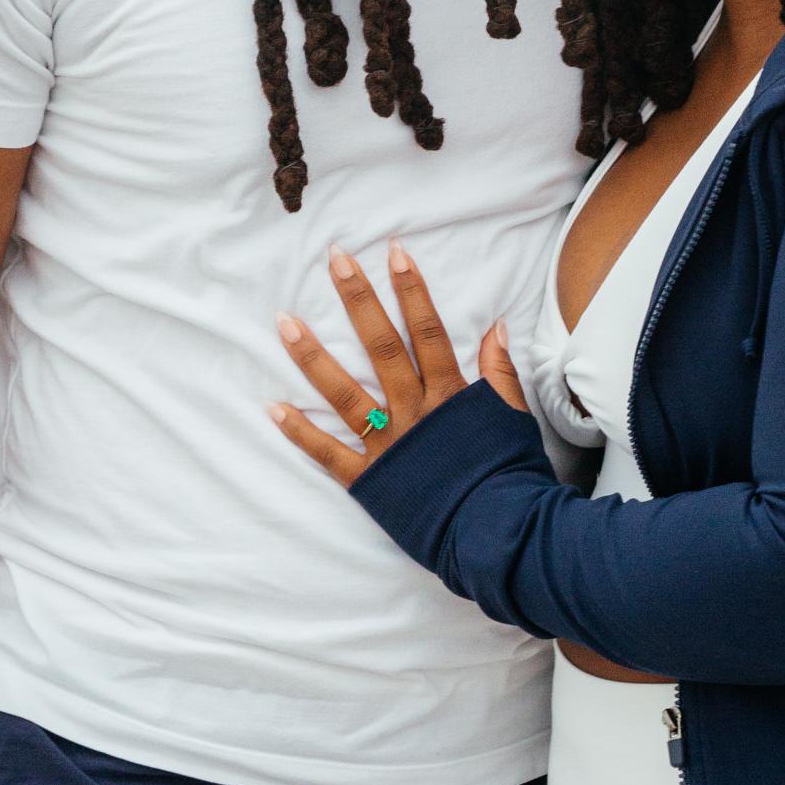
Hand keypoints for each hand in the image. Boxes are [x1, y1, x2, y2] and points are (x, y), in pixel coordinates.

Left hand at [269, 243, 524, 486]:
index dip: (412, 290)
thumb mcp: (512, 418)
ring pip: (345, 394)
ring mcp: (388, 446)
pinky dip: (300, 432)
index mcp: (450, 396)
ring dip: (313, 357)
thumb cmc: (511, 477)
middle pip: (382, 348)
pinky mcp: (369, 480)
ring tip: (284, 322)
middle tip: (335, 259)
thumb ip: (498, 373)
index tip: (394, 252)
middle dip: (359, 300)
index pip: (428, 332)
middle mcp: (413, 413)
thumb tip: (495, 326)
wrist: (498, 532)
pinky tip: (272, 406)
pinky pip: (328, 453)